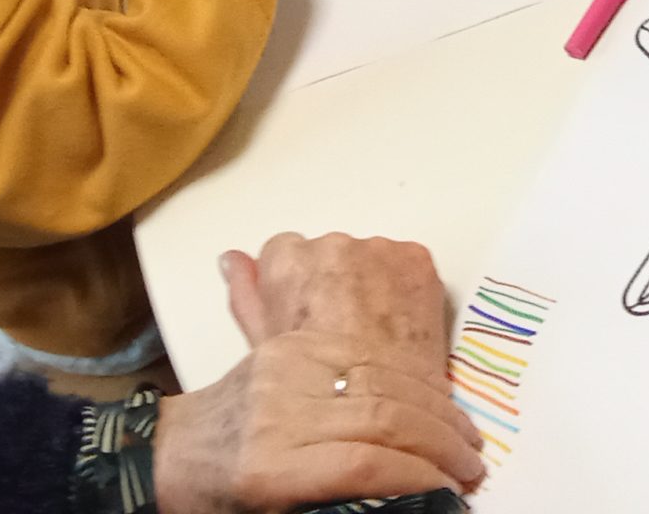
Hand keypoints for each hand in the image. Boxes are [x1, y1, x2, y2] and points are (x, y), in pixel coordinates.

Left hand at [152, 329, 483, 513]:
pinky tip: (435, 401)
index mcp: (268, 467)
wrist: (173, 450)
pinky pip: (368, 355)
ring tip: (465, 439)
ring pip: (384, 380)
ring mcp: (285, 368)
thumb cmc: (219, 498)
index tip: (450, 495)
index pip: (363, 465)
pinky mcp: (291, 345)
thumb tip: (404, 501)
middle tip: (471, 468)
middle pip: (382, 417)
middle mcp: (279, 412)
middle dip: (440, 444)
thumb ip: (338, 502)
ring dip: (436, 410)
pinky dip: (412, 379)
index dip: (416, 479)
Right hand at [220, 232, 450, 383]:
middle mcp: (333, 244)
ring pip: (370, 257)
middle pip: (330, 254)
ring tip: (373, 331)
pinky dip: (406, 288)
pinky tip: (399, 325)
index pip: (285, 253)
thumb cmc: (313, 383)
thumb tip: (232, 260)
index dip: (297, 288)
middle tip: (342, 329)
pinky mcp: (416, 259)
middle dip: (336, 282)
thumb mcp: (264, 343)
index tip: (308, 314)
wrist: (376, 403)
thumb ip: (245, 293)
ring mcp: (378, 248)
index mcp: (288, 260)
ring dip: (372, 282)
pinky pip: (407, 265)